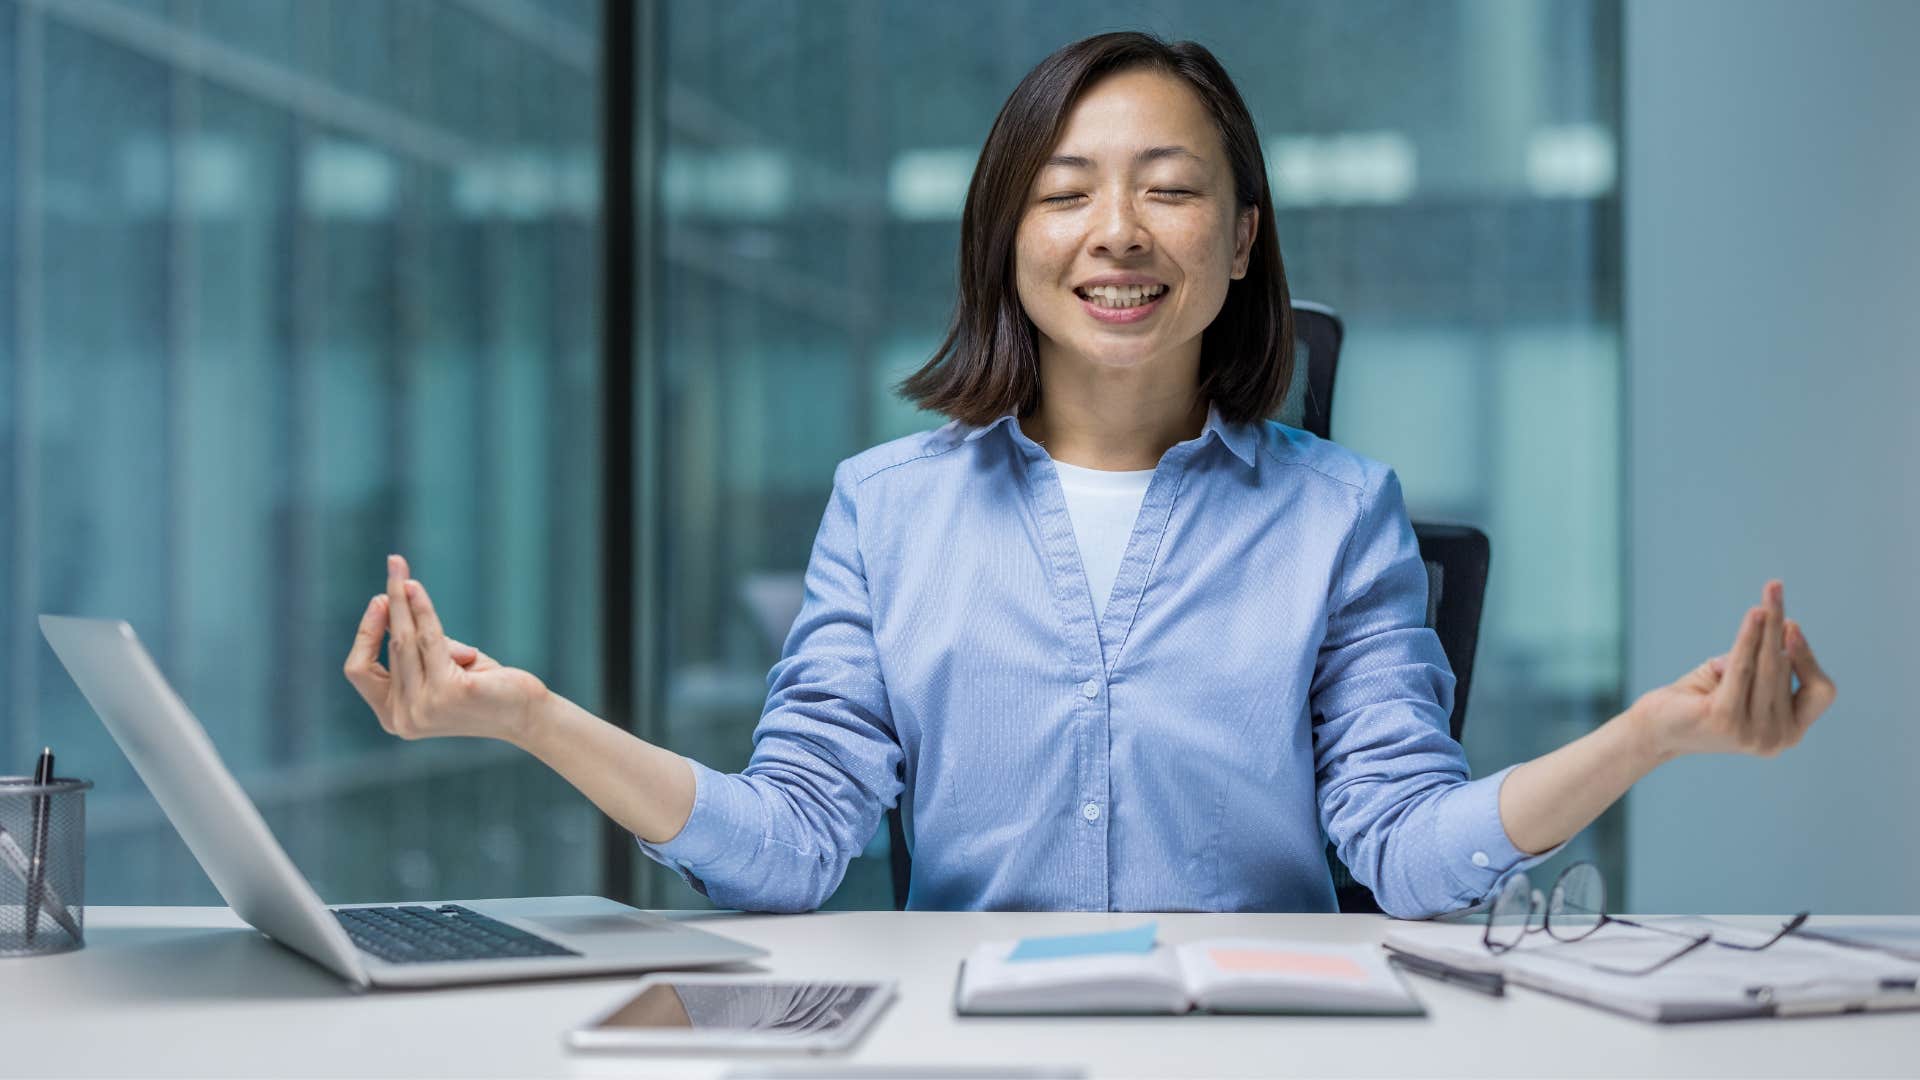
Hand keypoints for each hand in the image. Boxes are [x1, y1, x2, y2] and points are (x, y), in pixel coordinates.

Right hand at [341, 554, 548, 742]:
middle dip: (390, 604)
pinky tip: (414, 588)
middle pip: (387, 648)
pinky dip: (421, 609)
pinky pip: (430, 639)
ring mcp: (425, 708)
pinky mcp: (449, 693)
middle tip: (394, 565)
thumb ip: (419, 645)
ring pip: (405, 641)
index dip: (365, 634)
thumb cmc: (484, 688)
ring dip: (402, 600)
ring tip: (399, 566)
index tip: (379, 601)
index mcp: (394, 717)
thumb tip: (399, 603)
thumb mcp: (442, 666)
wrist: (526, 714)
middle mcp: (404, 718)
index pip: (359, 670)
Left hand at [1631, 579, 1836, 760]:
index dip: (1810, 658)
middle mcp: (1777, 739)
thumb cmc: (1698, 701)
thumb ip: (1760, 662)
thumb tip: (1776, 629)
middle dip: (1778, 627)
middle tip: (1774, 589)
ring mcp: (1753, 733)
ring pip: (1767, 666)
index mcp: (1790, 733)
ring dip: (1767, 625)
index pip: (1820, 692)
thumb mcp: (1739, 679)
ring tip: (1769, 593)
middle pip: (1787, 670)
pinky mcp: (1726, 719)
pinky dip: (1750, 637)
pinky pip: (1743, 667)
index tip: (1791, 625)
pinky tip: (1754, 613)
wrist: (1654, 728)